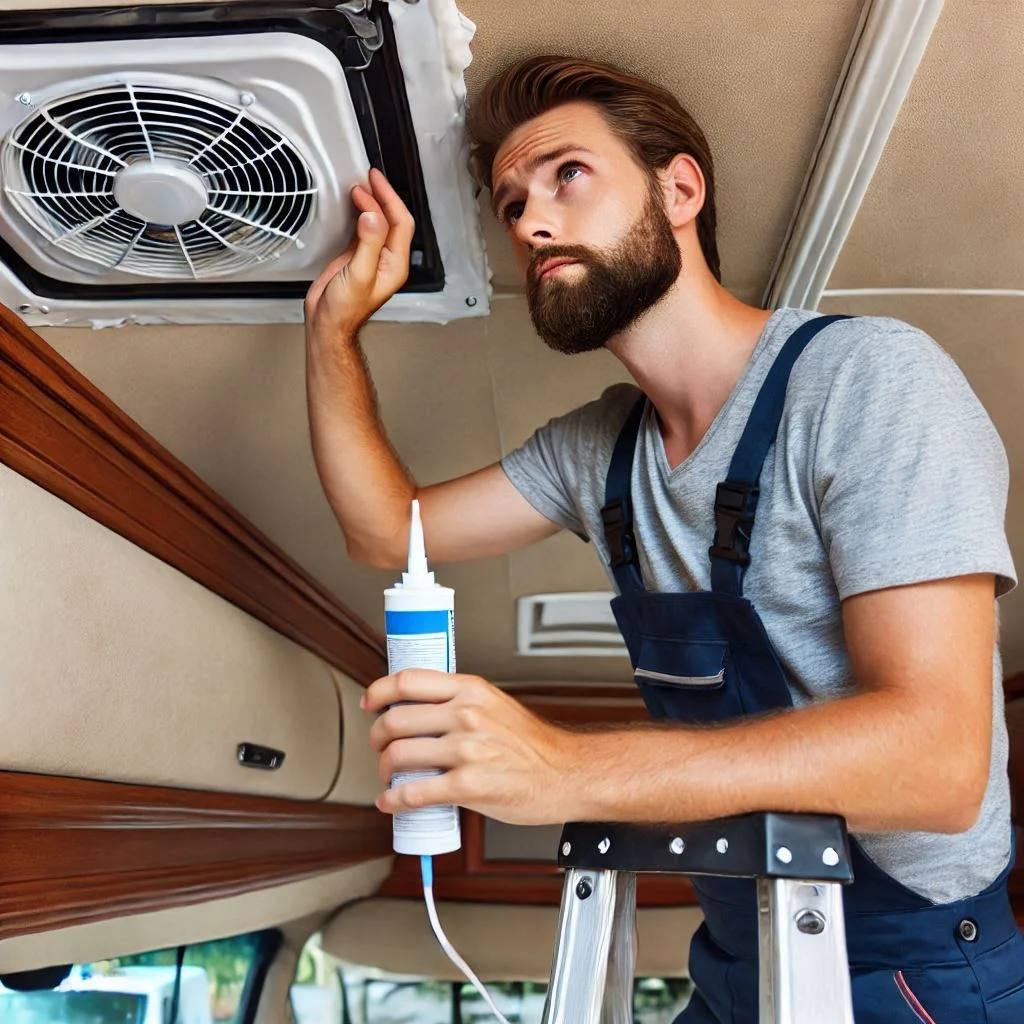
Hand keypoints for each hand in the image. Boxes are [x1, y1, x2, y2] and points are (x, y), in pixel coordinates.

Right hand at [304, 168, 414, 339]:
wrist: (328, 323)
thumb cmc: (345, 309)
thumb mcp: (359, 274)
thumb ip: (368, 243)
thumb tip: (373, 216)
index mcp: (395, 263)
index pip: (400, 222)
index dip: (390, 198)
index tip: (375, 181)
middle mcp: (387, 258)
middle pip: (391, 219)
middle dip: (381, 196)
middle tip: (367, 178)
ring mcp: (372, 256)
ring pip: (377, 222)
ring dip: (370, 202)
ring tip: (359, 186)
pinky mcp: (356, 256)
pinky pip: (362, 228)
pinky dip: (358, 213)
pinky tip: (352, 205)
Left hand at [362, 669, 581, 825]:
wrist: (566, 774)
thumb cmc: (534, 747)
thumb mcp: (496, 705)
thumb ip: (460, 702)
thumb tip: (419, 709)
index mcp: (471, 690)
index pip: (409, 680)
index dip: (379, 691)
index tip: (369, 702)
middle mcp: (467, 715)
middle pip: (396, 719)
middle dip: (377, 738)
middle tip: (379, 747)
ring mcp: (467, 750)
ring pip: (399, 754)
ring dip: (384, 769)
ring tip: (389, 776)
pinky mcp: (468, 785)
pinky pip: (413, 792)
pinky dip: (393, 799)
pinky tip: (392, 801)